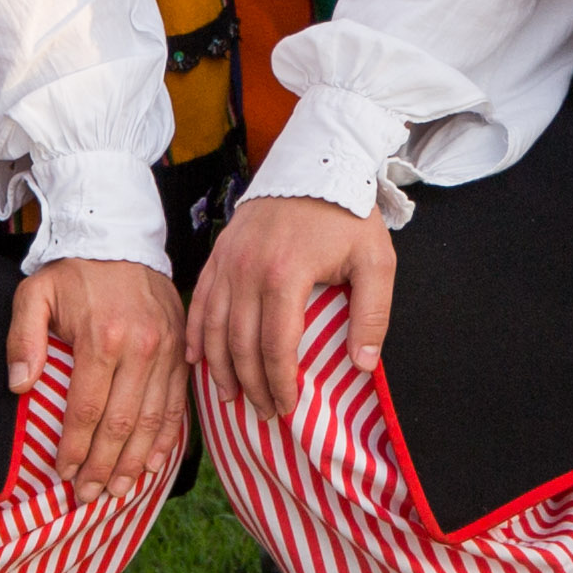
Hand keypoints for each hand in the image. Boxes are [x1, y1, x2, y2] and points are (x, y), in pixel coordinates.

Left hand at [7, 254, 188, 505]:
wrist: (122, 241)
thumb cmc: (74, 273)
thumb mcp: (34, 293)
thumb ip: (22, 338)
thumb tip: (20, 385)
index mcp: (102, 336)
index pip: (87, 409)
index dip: (74, 448)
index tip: (62, 474)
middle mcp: (141, 348)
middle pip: (121, 423)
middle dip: (103, 467)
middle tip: (87, 496)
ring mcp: (167, 352)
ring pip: (153, 421)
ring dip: (135, 463)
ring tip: (118, 491)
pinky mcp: (182, 353)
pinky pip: (178, 405)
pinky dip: (167, 439)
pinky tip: (154, 464)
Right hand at [187, 191, 397, 420]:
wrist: (316, 160)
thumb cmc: (348, 213)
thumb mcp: (376, 260)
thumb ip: (372, 314)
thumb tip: (362, 366)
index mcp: (286, 274)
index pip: (275, 346)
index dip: (279, 383)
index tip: (288, 407)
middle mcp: (248, 269)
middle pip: (241, 344)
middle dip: (251, 385)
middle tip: (263, 412)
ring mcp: (228, 260)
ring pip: (214, 327)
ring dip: (220, 368)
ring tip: (232, 397)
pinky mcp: (219, 252)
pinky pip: (200, 301)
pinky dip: (196, 334)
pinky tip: (197, 360)